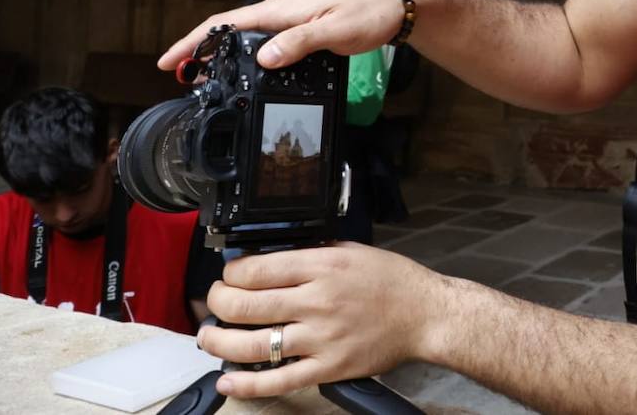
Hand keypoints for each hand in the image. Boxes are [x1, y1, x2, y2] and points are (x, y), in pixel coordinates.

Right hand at [157, 0, 403, 70]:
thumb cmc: (370, 11)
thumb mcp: (335, 30)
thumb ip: (299, 43)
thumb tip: (263, 59)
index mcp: (282, 9)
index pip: (225, 23)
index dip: (194, 42)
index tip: (169, 61)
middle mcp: (281, 9)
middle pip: (231, 30)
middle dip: (203, 51)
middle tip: (185, 78)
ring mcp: (292, 15)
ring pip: (249, 35)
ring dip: (227, 53)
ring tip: (210, 77)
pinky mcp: (304, 23)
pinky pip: (269, 38)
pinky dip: (252, 52)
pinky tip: (253, 67)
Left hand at [198, 243, 445, 397]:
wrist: (426, 314)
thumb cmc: (392, 281)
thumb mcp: (350, 251)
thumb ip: (309, 254)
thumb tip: (266, 260)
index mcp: (322, 266)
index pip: (255, 270)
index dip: (230, 273)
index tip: (230, 276)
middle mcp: (317, 302)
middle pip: (244, 305)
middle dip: (216, 304)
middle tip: (214, 303)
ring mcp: (321, 338)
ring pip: (252, 345)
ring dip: (219, 343)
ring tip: (210, 338)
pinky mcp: (328, 367)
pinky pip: (278, 380)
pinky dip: (247, 384)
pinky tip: (228, 381)